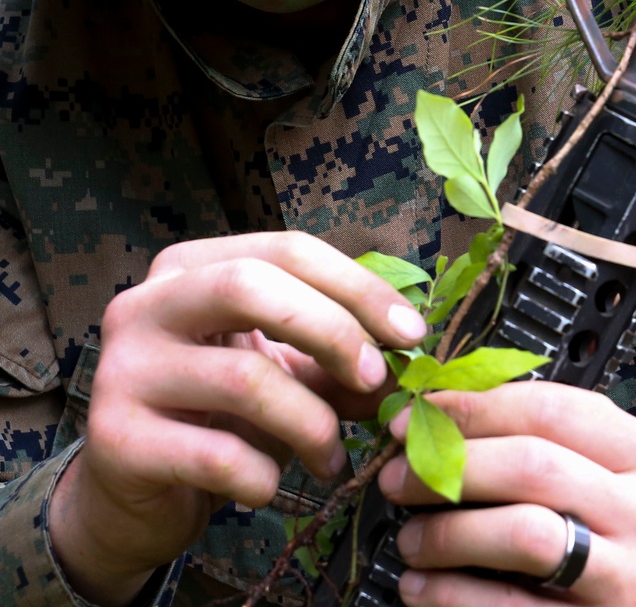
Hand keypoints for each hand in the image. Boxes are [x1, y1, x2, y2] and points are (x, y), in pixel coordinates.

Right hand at [48, 231, 427, 606]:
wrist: (132, 493)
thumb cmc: (218, 414)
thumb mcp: (283, 370)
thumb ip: (340, 358)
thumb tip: (407, 360)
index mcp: (191, 266)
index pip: (287, 249)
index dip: (358, 287)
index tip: (412, 333)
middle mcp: (146, 304)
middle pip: (253, 287)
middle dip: (333, 331)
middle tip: (376, 379)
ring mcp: (123, 369)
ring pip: (245, 378)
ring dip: (312, 423)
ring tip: (332, 456)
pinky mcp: (115, 440)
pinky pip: (218, 455)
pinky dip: (265, 475)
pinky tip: (271, 486)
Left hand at [378, 382, 635, 606]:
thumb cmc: (580, 525)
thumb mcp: (567, 467)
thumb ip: (513, 434)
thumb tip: (427, 409)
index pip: (549, 409)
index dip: (472, 409)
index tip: (413, 417)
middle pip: (535, 466)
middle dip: (453, 466)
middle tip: (398, 477)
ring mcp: (626, 577)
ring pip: (527, 535)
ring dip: (449, 532)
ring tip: (410, 538)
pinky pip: (510, 606)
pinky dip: (450, 593)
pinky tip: (420, 586)